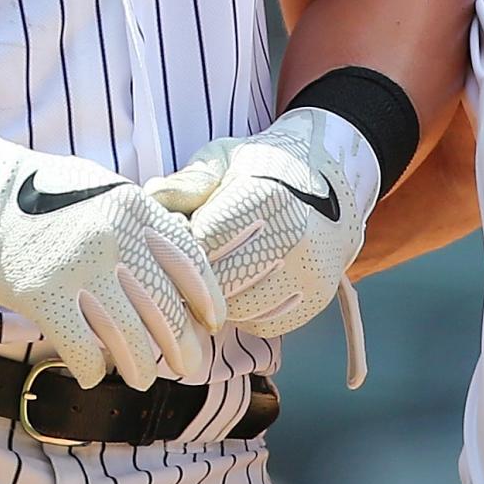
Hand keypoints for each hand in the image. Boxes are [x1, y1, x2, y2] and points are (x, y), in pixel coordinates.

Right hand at [0, 121, 224, 388]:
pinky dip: (92, 370)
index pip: (188, 262)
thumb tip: (173, 257)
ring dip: (140, 366)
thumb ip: (137, 219)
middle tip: (189, 366)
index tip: (211, 323)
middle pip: (165, 309)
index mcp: (133, 209)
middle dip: (183, 346)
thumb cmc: (41, 192)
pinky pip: (83, 350)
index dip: (206, 299)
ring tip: (143, 378)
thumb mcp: (101, 189)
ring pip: (128, 338)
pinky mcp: (45, 296)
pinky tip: (92, 375)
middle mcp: (114, 239)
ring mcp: (80, 270)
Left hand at [145, 111, 372, 340]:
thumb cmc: (266, 168)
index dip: (179, 246)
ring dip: (219, 299)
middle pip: (220, 282)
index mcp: (268, 198)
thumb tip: (151, 196)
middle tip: (187, 263)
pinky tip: (243, 285)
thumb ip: (190, 182)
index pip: (203, 245)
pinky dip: (246, 313)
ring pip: (240, 310)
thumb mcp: (226, 158)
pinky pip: (265, 325)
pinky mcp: (317, 298)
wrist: (332, 179)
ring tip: (217, 272)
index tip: (174, 238)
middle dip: (195, 277)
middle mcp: (295, 239)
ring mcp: (311, 272)